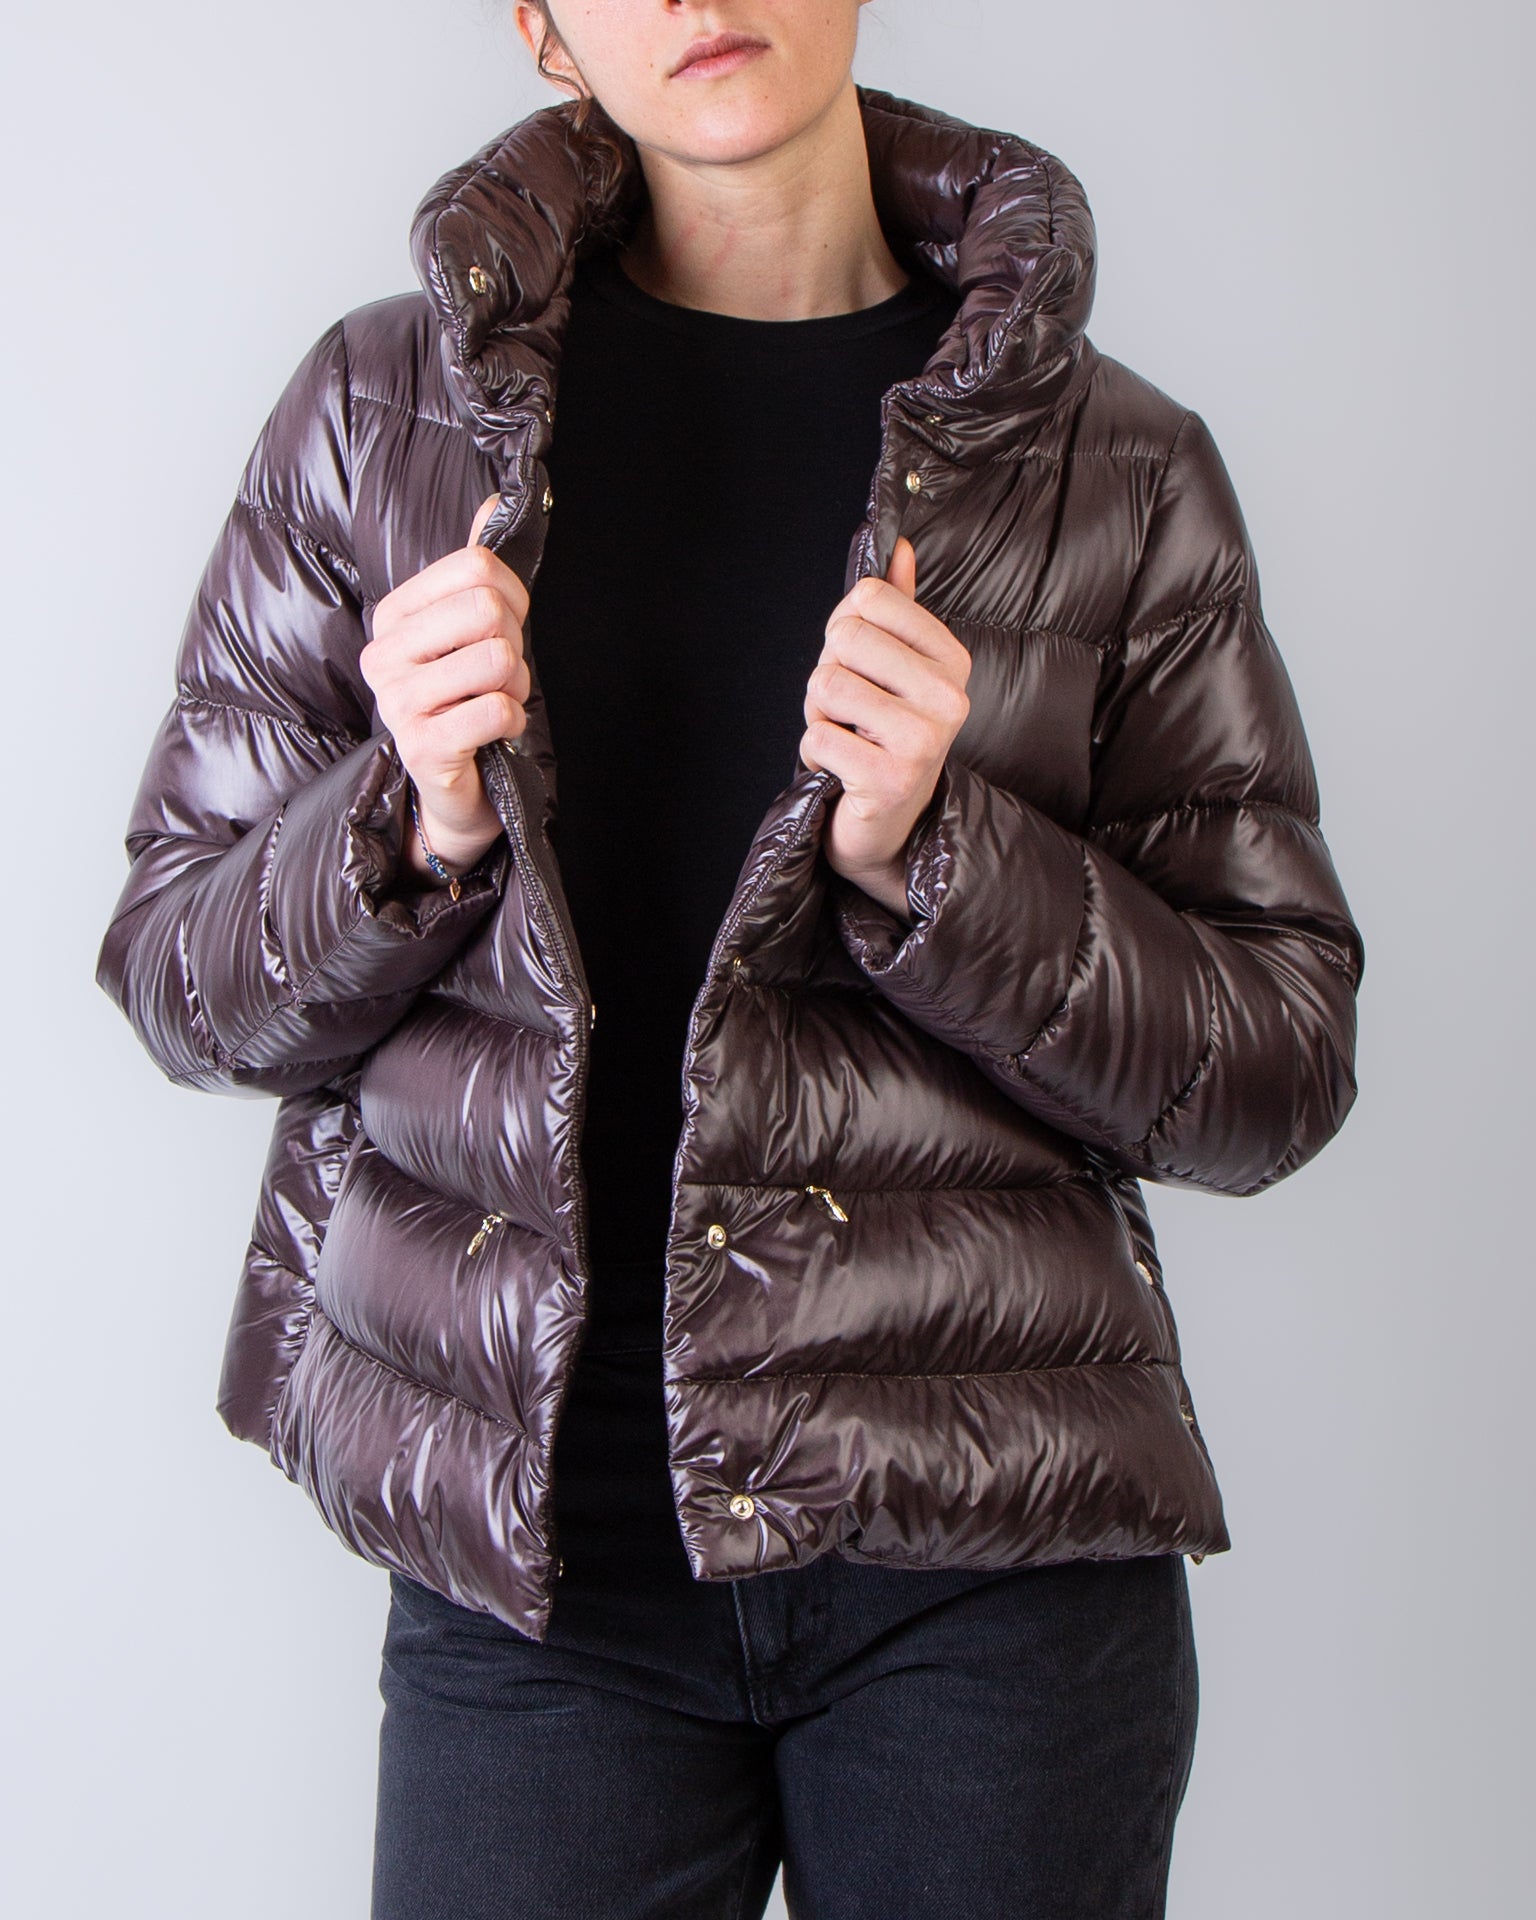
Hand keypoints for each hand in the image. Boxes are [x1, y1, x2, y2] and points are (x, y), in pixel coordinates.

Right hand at [360, 493, 530, 879]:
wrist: (458, 788)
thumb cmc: (467, 705)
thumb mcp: (472, 633)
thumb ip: (478, 568)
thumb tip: (497, 500)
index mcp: (394, 616)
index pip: (475, 565)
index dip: (513, 598)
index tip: (506, 630)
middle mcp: (384, 655)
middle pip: (488, 608)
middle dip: (516, 644)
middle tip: (501, 675)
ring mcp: (398, 702)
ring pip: (498, 659)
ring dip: (516, 687)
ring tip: (495, 703)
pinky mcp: (421, 746)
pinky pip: (497, 709)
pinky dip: (513, 721)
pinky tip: (494, 733)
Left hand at [799, 536, 971, 921]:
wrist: (889, 823)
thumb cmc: (883, 735)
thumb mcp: (893, 668)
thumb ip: (896, 608)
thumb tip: (898, 546)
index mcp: (952, 660)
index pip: (870, 598)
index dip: (844, 631)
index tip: (862, 668)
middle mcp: (949, 698)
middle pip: (845, 637)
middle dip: (826, 674)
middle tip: (848, 710)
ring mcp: (924, 741)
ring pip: (825, 685)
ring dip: (817, 715)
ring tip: (847, 738)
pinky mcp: (890, 780)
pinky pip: (816, 735)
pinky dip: (814, 753)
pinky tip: (843, 768)